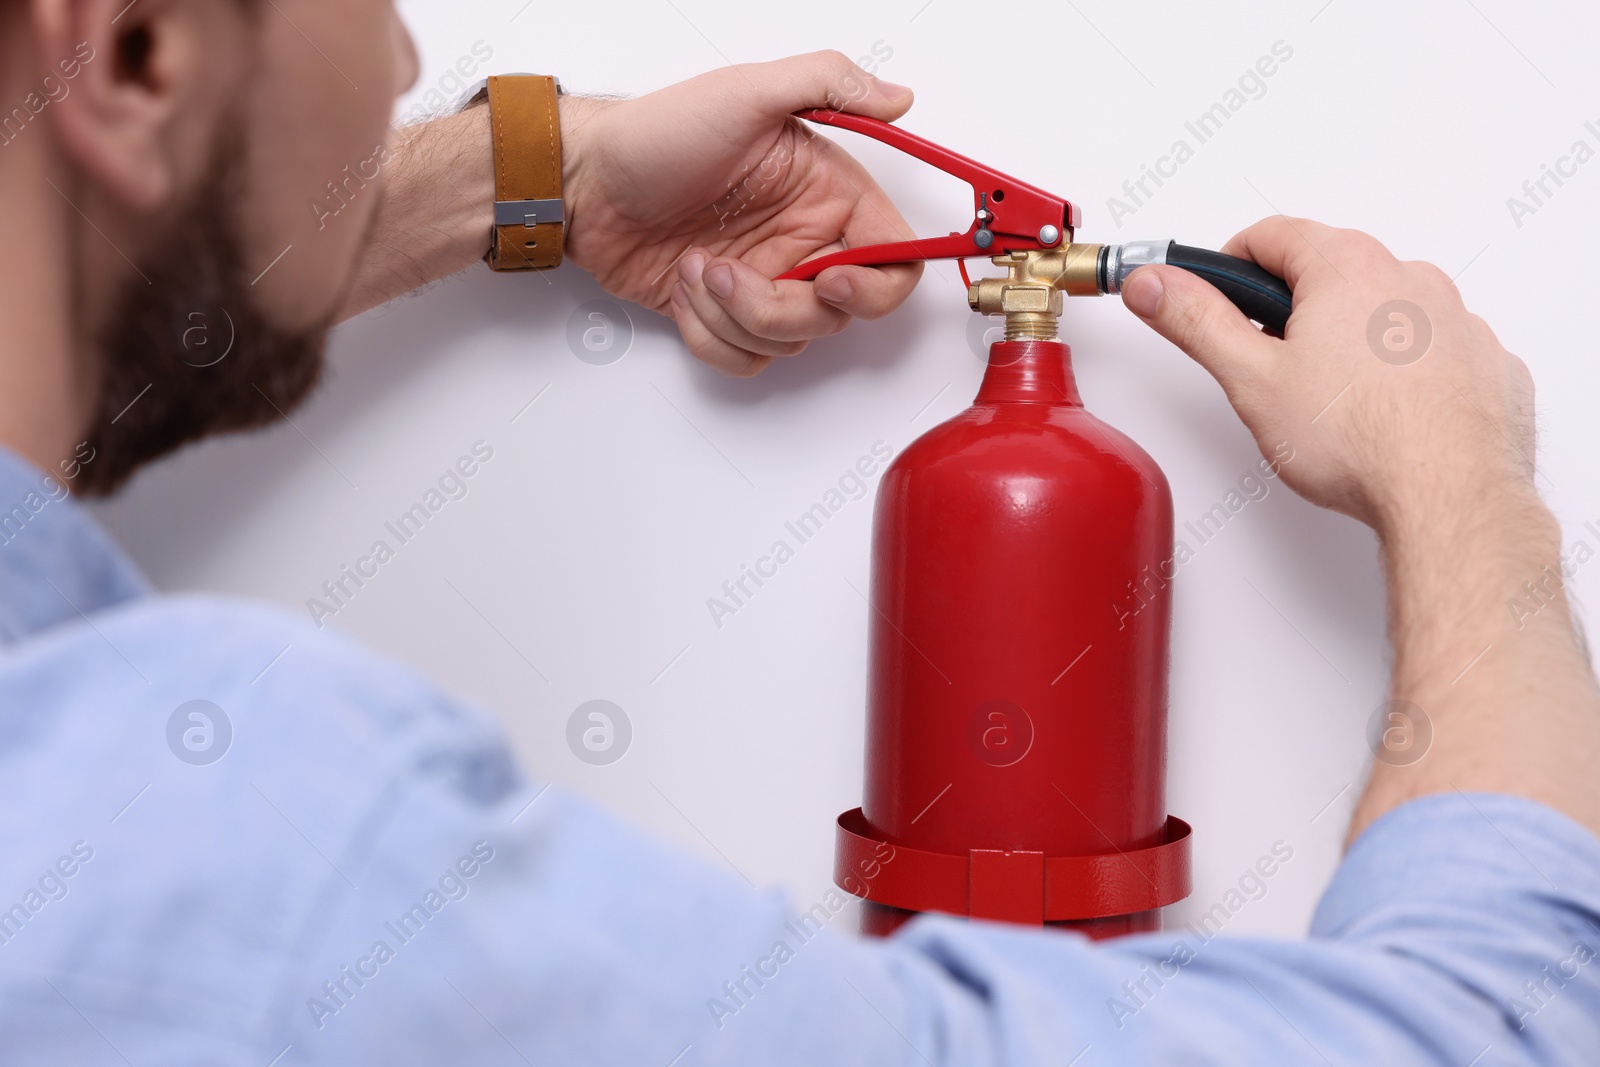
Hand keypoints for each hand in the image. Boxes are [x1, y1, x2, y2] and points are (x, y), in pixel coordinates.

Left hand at [558, 51, 922, 376]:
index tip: (830, 279)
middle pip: (840, 314)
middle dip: (781, 307)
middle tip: (731, 273)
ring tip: (696, 266)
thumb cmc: (656, 135)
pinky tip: (685, 289)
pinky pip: (746, 358)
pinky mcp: (723, 313)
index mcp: (824, 192)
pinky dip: (711, 336)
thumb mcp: (746, 91)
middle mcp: (802, 240)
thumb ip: (829, 82)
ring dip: (735, 316)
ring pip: (790, 342)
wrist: (582, 183)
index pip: (893, 256)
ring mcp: (764, 282)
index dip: (875, 283)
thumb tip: (898, 96)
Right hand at [1119, 218, 1537, 538]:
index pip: (1270, 234)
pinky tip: (1386, 413)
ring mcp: (1456, 318)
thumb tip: (1156, 285)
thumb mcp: (1251, 378)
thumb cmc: (1361, 441)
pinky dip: (1405, 370)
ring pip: (1385, 309)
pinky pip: (1433, 348)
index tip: (1215, 296)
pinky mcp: (1485, 362)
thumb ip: (1196, 321)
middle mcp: (1410, 278)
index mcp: (1346, 267)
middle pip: (1330, 270)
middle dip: (1292, 308)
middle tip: (1270, 365)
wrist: (1449, 496)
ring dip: (1352, 337)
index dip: (1230, 266)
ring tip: (1332, 401)